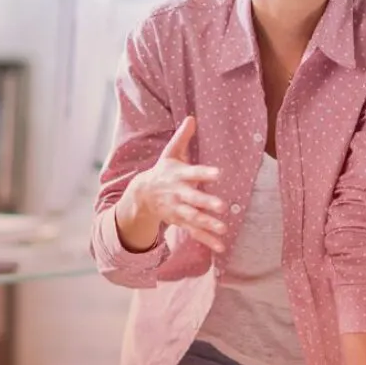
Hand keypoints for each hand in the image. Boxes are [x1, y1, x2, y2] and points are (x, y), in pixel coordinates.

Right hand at [131, 116, 225, 251]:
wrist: (142, 195)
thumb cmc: (163, 171)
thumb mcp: (170, 153)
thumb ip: (182, 138)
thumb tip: (192, 118)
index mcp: (177, 175)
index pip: (192, 172)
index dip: (204, 173)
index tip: (219, 173)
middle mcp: (177, 194)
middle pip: (192, 199)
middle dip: (206, 203)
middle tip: (222, 206)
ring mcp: (178, 210)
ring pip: (193, 218)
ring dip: (208, 224)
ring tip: (223, 228)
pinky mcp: (180, 222)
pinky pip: (194, 232)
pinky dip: (207, 240)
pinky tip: (221, 246)